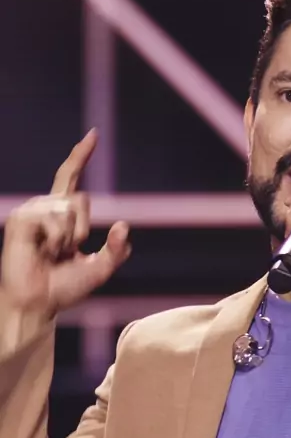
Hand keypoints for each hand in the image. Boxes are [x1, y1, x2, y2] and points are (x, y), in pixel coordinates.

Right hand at [1, 130, 130, 319]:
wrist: (39, 303)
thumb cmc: (64, 288)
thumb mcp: (99, 269)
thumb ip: (116, 250)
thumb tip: (123, 226)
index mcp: (63, 215)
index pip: (73, 178)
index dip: (81, 155)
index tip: (93, 134)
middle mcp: (46, 208)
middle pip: (80, 198)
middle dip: (81, 229)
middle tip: (66, 253)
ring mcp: (31, 212)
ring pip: (68, 208)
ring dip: (67, 237)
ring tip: (51, 254)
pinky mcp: (20, 219)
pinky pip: (52, 220)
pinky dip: (54, 240)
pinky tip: (41, 251)